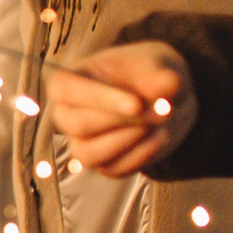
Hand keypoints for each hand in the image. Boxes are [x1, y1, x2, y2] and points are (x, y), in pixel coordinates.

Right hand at [47, 42, 196, 176]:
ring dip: (128, 141)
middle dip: (122, 122)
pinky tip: (161, 136)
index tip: (137, 104)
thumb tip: (168, 85)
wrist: (162, 97)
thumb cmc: (147, 73)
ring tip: (159, 124)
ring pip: (88, 154)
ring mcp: (81, 142)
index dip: (98, 99)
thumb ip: (159, 73)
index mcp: (68, 81)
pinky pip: (112, 169)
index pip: (64, 90)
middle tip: (162, 111)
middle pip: (78, 125)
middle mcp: (67, 114)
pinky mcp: (103, 163)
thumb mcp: (155, 64)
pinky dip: (141, 155)